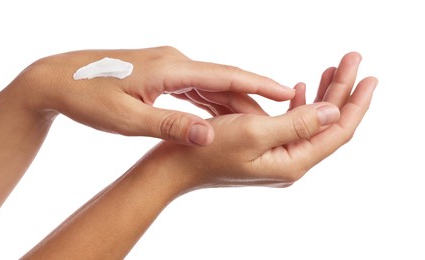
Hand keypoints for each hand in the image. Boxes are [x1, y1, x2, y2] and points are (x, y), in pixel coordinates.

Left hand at [15, 46, 293, 145]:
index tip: (286, 92)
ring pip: (210, 85)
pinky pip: (194, 87)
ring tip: (258, 121)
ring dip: (233, 103)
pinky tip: (221, 115)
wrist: (57, 79)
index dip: (258, 84)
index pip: (224, 76)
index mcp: (170, 69)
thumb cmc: (88, 99)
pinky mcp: (160, 73)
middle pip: (223, 80)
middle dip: (252, 99)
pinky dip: (211, 102)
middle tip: (282, 116)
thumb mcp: (127, 119)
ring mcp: (167, 66)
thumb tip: (210, 135)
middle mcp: (174, 62)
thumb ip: (170, 125)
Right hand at [156, 52, 376, 188]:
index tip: (370, 76)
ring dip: (321, 95)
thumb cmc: (208, 150)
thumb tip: (334, 111)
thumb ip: (297, 123)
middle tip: (353, 59)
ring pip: (310, 121)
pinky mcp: (263, 148)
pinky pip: (291, 125)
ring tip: (333, 68)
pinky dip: (299, 105)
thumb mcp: (254, 132)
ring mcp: (276, 156)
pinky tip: (300, 89)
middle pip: (326, 123)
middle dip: (342, 90)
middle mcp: (289, 161)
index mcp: (293, 161)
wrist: (174, 168)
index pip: (337, 130)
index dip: (356, 102)